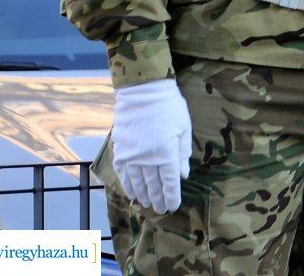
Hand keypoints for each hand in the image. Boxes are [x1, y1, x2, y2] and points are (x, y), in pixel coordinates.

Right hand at [110, 78, 191, 213]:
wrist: (142, 92)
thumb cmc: (169, 108)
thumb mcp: (183, 129)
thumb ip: (183, 154)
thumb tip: (182, 175)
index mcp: (166, 154)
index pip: (169, 182)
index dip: (171, 196)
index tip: (173, 206)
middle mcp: (147, 159)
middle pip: (153, 185)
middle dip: (158, 199)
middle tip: (161, 210)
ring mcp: (131, 156)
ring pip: (137, 182)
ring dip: (143, 195)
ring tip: (147, 204)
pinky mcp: (120, 151)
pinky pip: (123, 173)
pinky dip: (127, 185)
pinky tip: (131, 193)